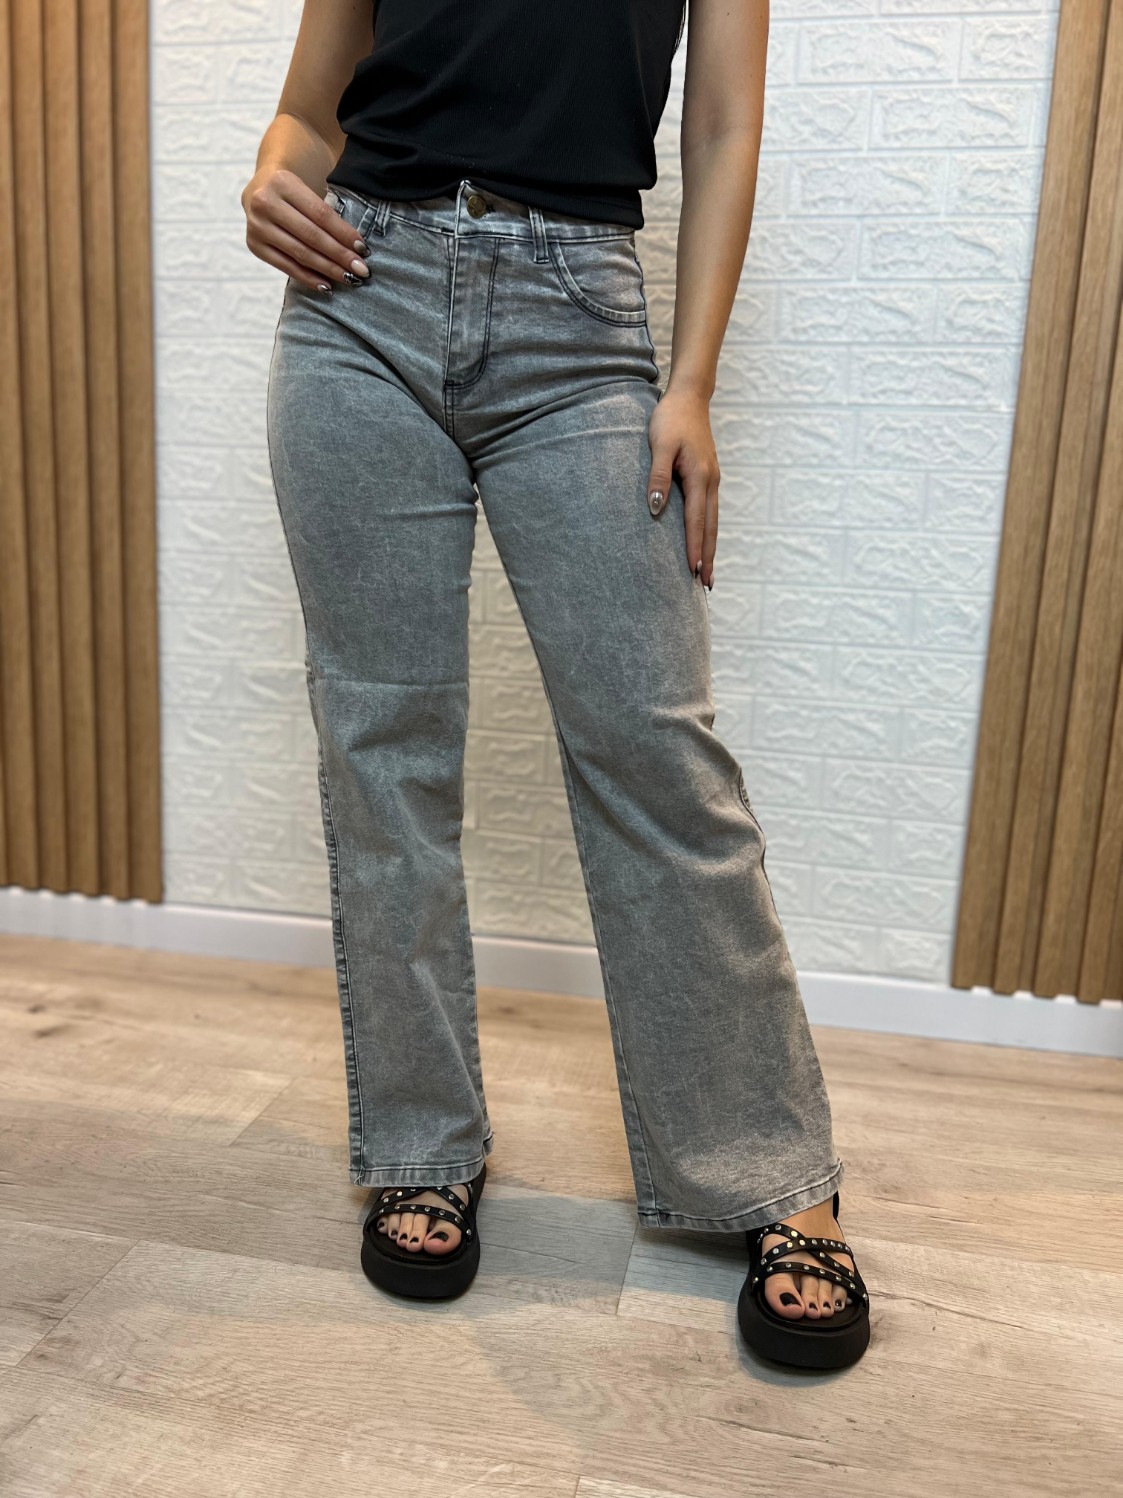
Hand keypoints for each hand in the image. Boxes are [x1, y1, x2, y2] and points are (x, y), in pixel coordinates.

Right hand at [241, 168, 371, 292]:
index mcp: (282, 182)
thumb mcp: (310, 184)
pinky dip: (308, 278)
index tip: (363, 249)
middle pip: (311, 235)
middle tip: (362, 270)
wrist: (260, 189)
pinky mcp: (254, 245)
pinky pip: (286, 267)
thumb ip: (331, 203)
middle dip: (340, 255)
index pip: (321, 214)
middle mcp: (265, 203)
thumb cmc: (296, 190)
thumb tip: (359, 243)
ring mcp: (257, 226)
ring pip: (300, 253)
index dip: (343, 233)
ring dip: (328, 269)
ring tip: (349, 278)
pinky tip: (326, 286)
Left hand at [645, 384, 719, 588]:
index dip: (694, 547)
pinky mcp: (708, 477)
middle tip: (707, 584)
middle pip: (710, 528)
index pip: (696, 521)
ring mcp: (712, 480)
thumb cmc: (671, 419)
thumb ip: (658, 477)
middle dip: (708, 556)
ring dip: (710, 547)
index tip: (693, 570)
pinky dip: (708, 531)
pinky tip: (704, 541)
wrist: (689, 397)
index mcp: (700, 477)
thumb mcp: (660, 445)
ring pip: (713, 521)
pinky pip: (710, 511)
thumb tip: (656, 509)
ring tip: (707, 571)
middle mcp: (711, 482)